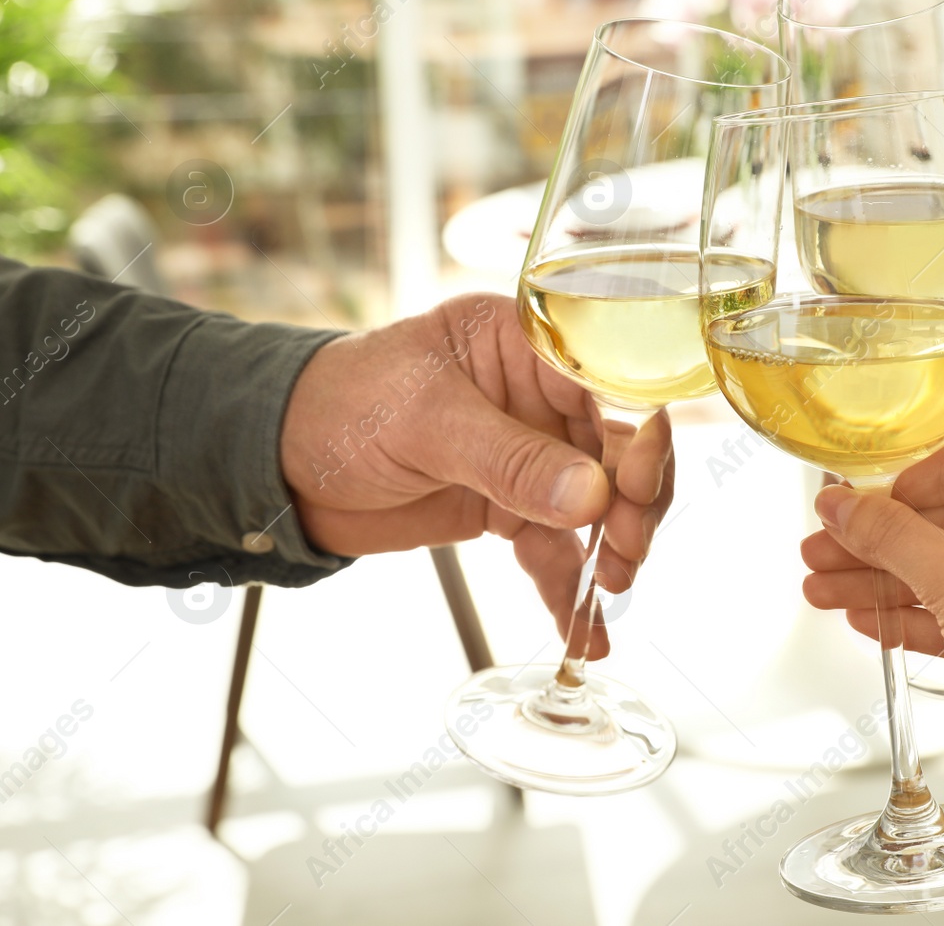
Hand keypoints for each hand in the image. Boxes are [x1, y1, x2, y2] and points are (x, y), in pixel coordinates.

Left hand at [280, 294, 672, 657]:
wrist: (273, 467)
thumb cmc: (335, 407)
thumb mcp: (425, 423)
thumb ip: (510, 460)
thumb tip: (592, 498)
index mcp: (522, 343)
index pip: (608, 383)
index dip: (637, 436)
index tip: (639, 488)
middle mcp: (535, 395)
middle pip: (615, 450)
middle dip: (632, 503)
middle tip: (628, 551)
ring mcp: (525, 454)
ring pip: (596, 504)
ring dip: (612, 548)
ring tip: (611, 588)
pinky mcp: (506, 507)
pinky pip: (554, 548)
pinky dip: (569, 590)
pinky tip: (586, 632)